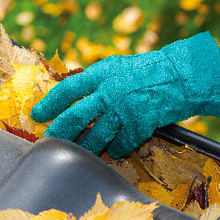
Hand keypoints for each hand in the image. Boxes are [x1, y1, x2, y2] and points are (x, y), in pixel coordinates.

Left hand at [31, 32, 219, 157]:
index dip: (50, 103)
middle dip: (59, 132)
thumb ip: (94, 81)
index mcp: (102, 73)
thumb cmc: (146, 71)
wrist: (181, 76)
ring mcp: (124, 110)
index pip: (68, 90)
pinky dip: (114, 150)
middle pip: (76, 117)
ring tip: (76, 152)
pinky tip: (113, 150)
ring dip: (84, 147)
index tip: (38, 115)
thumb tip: (71, 96)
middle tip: (48, 141)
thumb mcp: (116, 67)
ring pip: (96, 137)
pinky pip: (120, 146)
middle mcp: (110, 92)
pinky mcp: (139, 126)